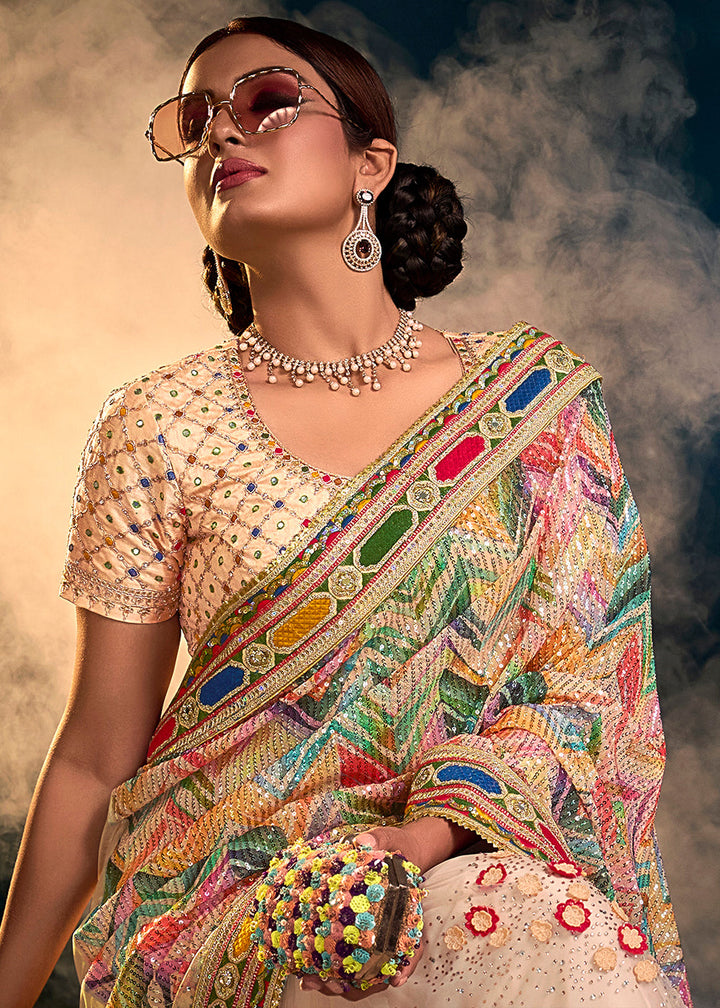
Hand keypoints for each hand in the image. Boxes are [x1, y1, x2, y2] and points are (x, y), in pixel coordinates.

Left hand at [297, 818, 475, 999]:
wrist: (395, 850)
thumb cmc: (396, 848)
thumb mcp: (391, 839)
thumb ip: (380, 839)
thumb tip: (363, 841)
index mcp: (407, 913)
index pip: (413, 943)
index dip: (407, 964)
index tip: (395, 980)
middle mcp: (392, 931)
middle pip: (382, 968)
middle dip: (358, 984)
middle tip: (332, 984)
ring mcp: (374, 936)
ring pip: (361, 971)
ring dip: (339, 983)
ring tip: (311, 981)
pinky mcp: (356, 935)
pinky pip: (345, 959)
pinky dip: (328, 969)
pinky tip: (306, 971)